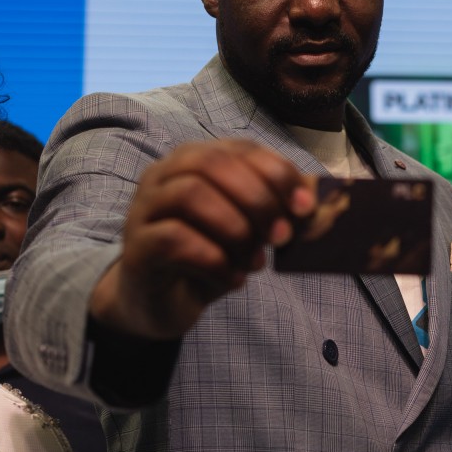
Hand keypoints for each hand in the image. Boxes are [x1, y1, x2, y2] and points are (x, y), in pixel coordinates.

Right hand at [89, 139, 317, 339]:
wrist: (162, 302)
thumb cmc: (210, 255)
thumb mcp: (249, 229)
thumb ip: (277, 210)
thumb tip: (315, 201)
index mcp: (196, 160)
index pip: (240, 149)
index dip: (277, 173)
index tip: (305, 207)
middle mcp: (165, 175)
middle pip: (213, 164)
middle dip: (257, 199)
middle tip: (282, 236)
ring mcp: (144, 208)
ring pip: (190, 195)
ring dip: (235, 229)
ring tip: (257, 262)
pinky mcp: (137, 247)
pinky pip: (174, 239)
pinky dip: (214, 260)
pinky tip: (234, 280)